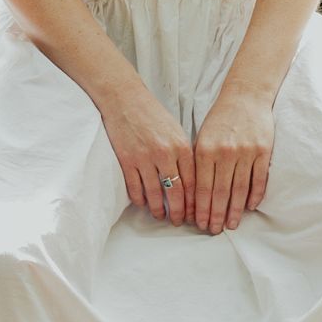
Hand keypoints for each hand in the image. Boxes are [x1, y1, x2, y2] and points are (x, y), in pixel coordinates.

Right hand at [97, 85, 195, 227]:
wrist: (125, 99)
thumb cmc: (153, 115)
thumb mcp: (176, 132)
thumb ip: (184, 155)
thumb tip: (191, 183)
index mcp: (182, 146)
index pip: (193, 183)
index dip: (195, 202)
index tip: (196, 214)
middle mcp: (165, 154)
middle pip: (177, 192)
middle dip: (180, 212)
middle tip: (179, 222)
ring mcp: (145, 158)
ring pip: (156, 194)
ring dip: (159, 209)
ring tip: (161, 216)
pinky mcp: (127, 160)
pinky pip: (135, 188)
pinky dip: (140, 199)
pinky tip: (143, 204)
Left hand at [192, 84, 273, 234]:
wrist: (246, 96)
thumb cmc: (220, 119)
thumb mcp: (202, 137)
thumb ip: (198, 163)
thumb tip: (194, 196)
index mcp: (205, 149)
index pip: (202, 188)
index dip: (201, 209)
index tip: (200, 224)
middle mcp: (225, 152)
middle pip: (220, 192)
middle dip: (216, 215)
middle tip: (214, 230)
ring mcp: (246, 152)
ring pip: (240, 189)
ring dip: (235, 211)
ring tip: (231, 225)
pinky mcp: (263, 150)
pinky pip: (259, 179)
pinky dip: (255, 195)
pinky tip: (250, 207)